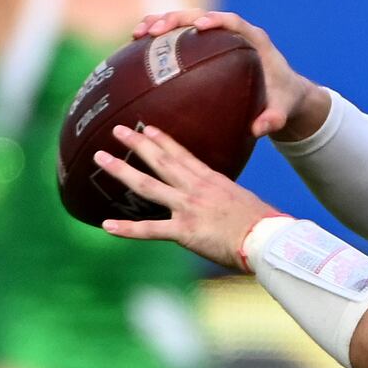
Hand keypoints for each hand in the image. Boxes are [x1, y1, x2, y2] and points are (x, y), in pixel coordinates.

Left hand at [97, 123, 278, 269]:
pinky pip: (150, 230)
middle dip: (137, 144)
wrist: (267, 239)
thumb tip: (220, 202)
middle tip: (116, 130)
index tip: (148, 128)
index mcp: (212, 180)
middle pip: (161, 161)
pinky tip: (106, 226)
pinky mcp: (184, 231)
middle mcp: (196, 189)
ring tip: (100, 158)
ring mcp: (188, 208)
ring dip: (122, 171)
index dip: (163, 140)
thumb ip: (224, 198)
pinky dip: (127, 229)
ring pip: (148, 186)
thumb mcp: (242, 201)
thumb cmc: (262, 223)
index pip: (182, 155)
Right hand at [132, 9, 330, 139]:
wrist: (284, 94)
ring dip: (161, 23)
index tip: (200, 27)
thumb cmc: (283, 100)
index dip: (217, 20)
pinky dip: (159, 40)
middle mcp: (234, 33)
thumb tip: (259, 129)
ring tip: (138, 34)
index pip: (234, 22)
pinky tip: (135, 50)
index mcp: (255, 40)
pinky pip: (179, 38)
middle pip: (202, 16)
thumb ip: (273, 119)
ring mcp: (217, 37)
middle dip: (177, 19)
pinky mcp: (205, 46)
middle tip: (155, 31)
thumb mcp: (282, 112)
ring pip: (185, 22)